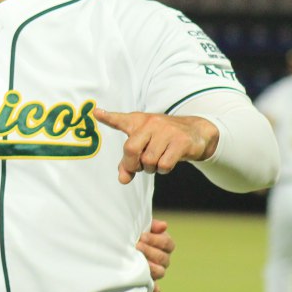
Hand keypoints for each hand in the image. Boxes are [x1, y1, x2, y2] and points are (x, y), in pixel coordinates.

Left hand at [93, 108, 218, 184]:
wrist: (197, 132)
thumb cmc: (163, 139)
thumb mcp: (144, 145)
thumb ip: (128, 162)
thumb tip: (122, 179)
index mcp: (138, 121)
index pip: (120, 120)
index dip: (108, 117)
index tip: (95, 112)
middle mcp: (151, 123)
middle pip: (131, 149)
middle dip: (132, 164)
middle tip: (139, 167)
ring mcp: (167, 131)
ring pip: (148, 160)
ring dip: (151, 168)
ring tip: (157, 161)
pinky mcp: (181, 142)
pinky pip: (164, 165)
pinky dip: (163, 170)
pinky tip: (168, 162)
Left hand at [135, 218, 173, 291]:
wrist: (113, 247)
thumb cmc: (128, 234)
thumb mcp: (138, 227)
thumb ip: (152, 226)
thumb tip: (164, 225)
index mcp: (163, 245)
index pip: (168, 244)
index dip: (157, 240)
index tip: (142, 236)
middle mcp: (162, 259)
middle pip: (164, 258)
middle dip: (150, 251)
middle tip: (137, 246)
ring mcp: (156, 272)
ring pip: (160, 272)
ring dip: (150, 267)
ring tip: (138, 261)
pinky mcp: (147, 283)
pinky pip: (154, 289)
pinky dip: (153, 288)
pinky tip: (146, 285)